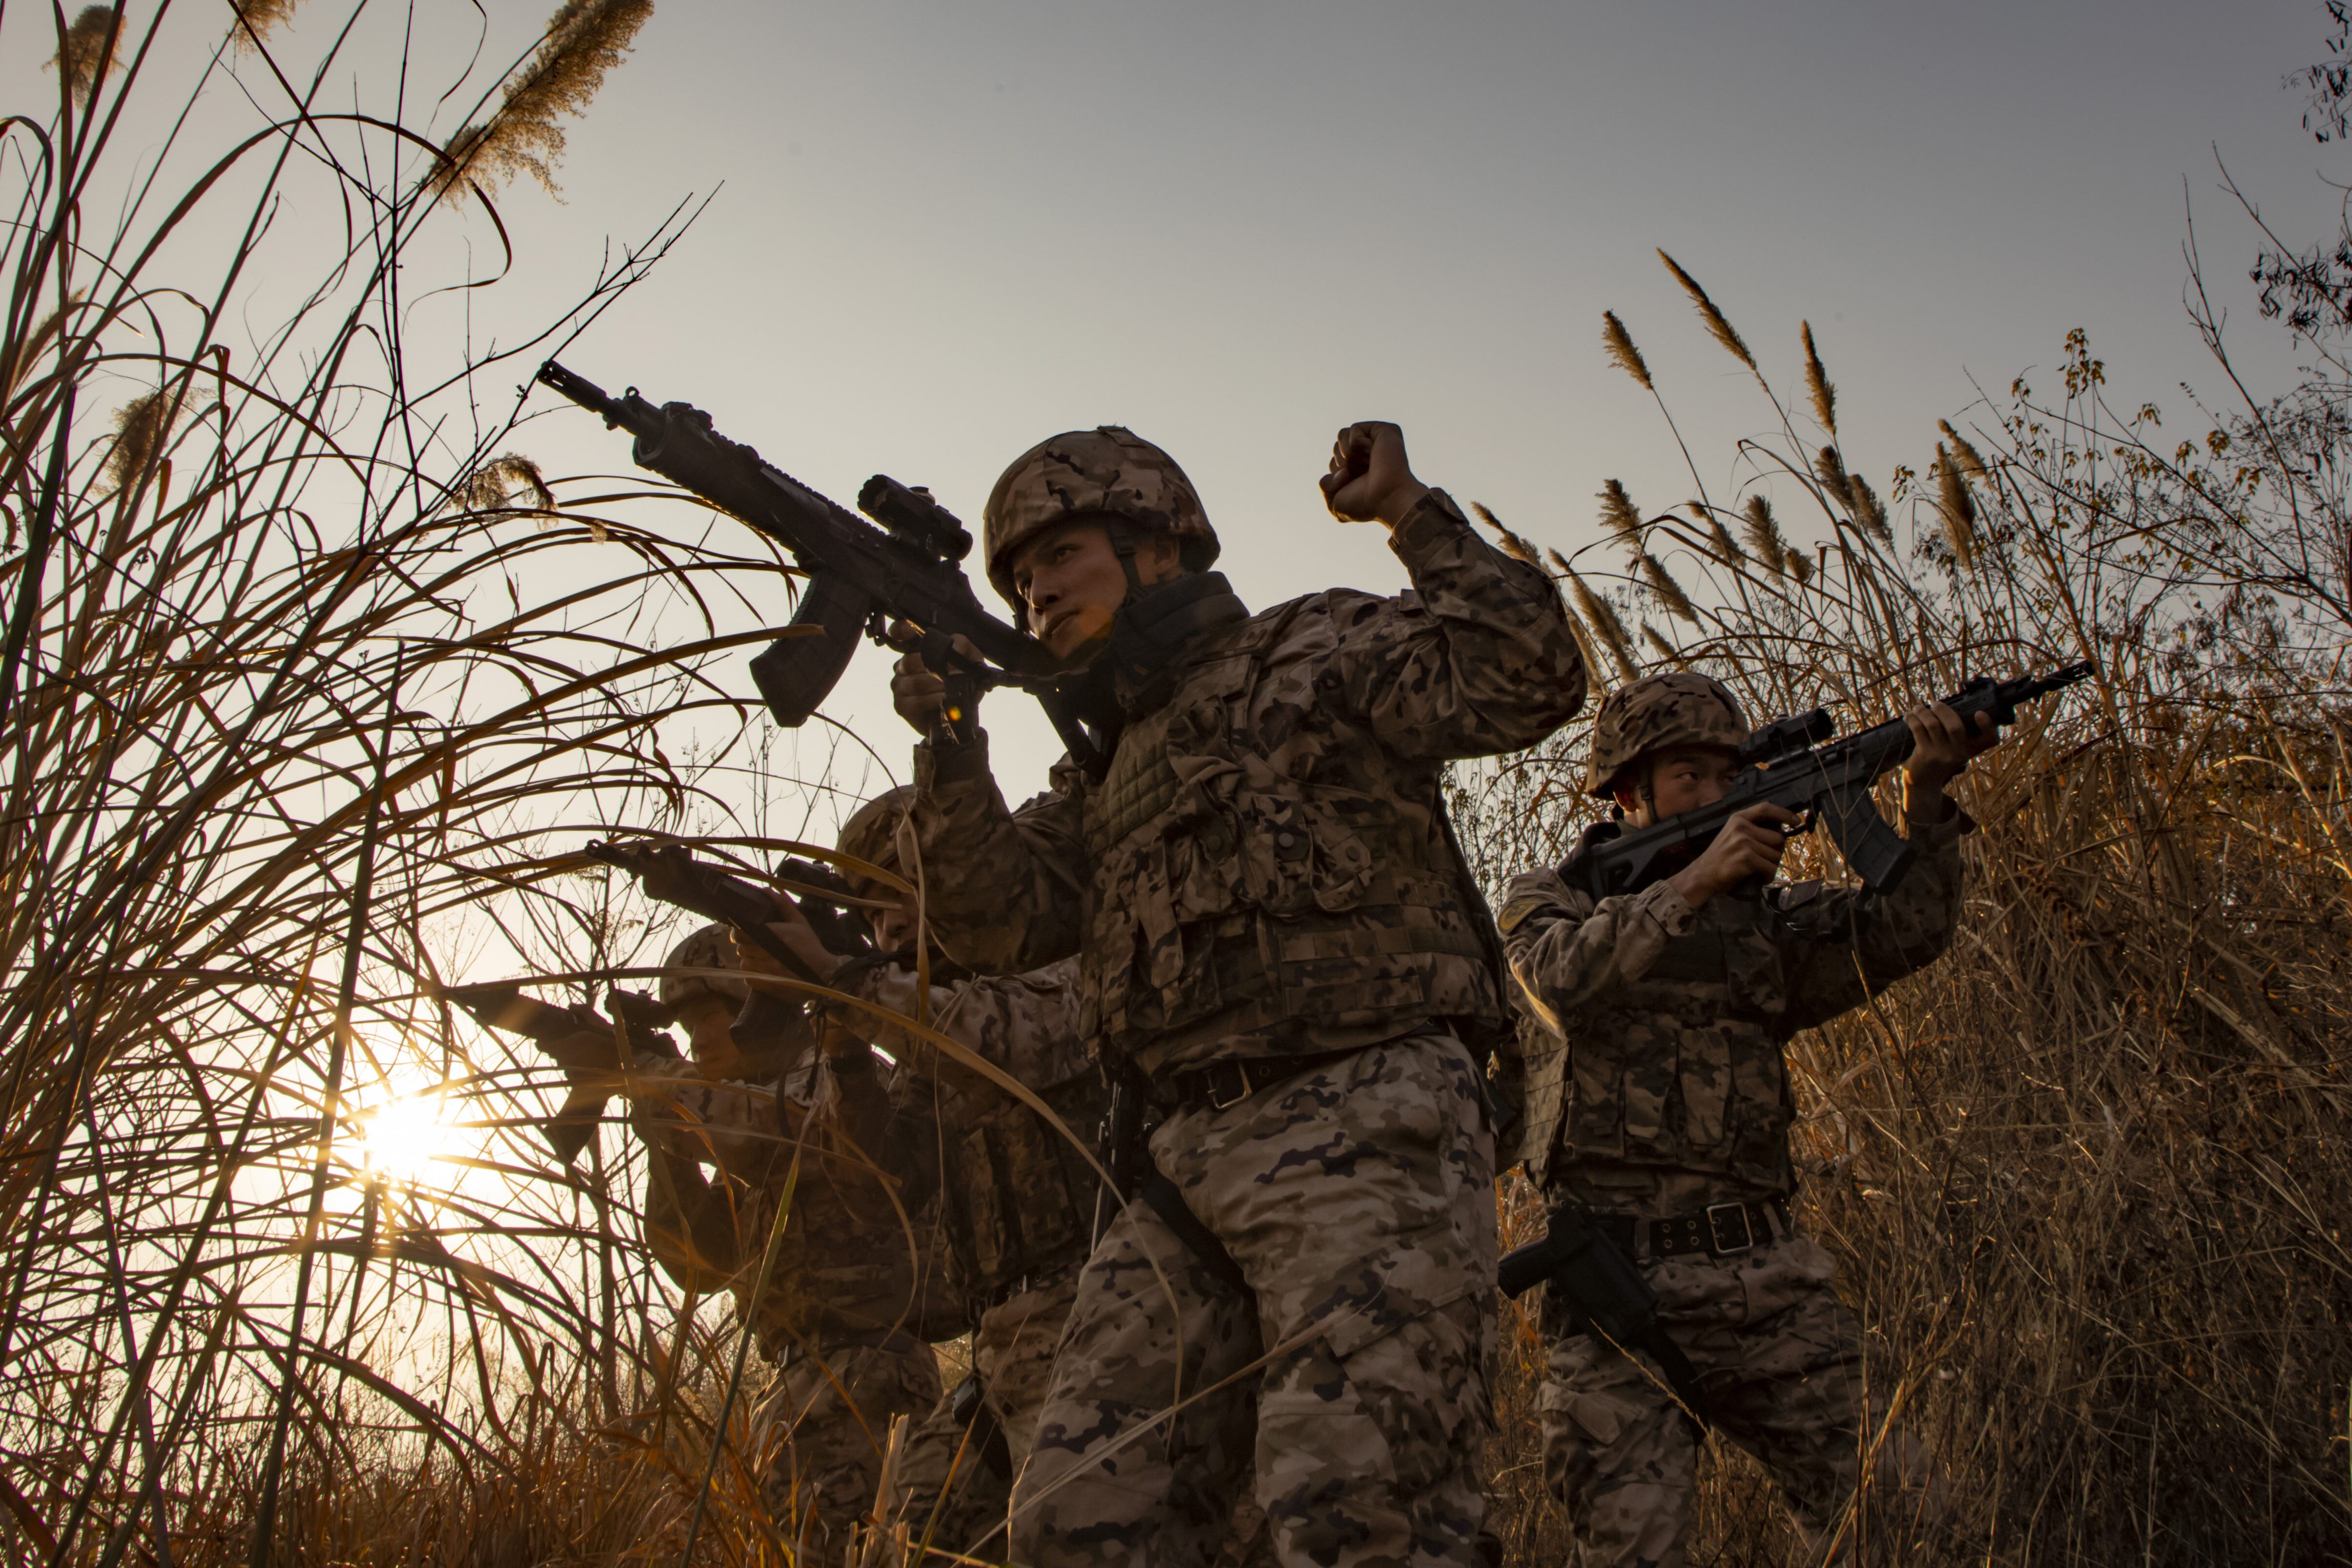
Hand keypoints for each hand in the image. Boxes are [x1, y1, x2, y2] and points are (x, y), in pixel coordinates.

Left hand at [731, 893, 841, 985]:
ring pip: (744, 964)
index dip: (739, 933)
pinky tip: (764, 973)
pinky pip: (748, 979)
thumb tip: (766, 889)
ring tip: (761, 961)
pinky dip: (753, 977)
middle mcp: (767, 952)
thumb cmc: (810, 946)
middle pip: (741, 949)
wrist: (823, 974)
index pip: (741, 933)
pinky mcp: (766, 985)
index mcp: (774, 934)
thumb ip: (782, 905)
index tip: (745, 933)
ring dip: (750, 962)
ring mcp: (766, 970)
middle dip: (747, 947)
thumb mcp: (799, 922)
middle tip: (757, 947)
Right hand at [887, 621, 981, 735]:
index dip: (900, 630)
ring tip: (951, 690)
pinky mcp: (901, 705)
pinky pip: (914, 701)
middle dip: (934, 669)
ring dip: (937, 687)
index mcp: (916, 650)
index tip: (910, 630)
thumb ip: (962, 646)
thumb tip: (953, 646)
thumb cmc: (964, 683)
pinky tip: (942, 702)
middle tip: (952, 676)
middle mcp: (903, 665)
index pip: (898, 633)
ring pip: (914, 682)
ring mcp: (900, 685)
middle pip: (910, 661)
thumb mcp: (971, 660)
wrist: (963, 715)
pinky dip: (932, 701)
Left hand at [1320, 421, 1430, 525]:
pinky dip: (1356, 442)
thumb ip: (1325, 486)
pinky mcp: (1383, 431)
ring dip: (1347, 453)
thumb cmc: (1366, 505)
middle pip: (1336, 447)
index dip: (1336, 476)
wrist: (1388, 498)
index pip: (1334, 463)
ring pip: (1342, 435)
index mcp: (1359, 471)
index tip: (1352, 486)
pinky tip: (1372, 453)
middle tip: (1360, 475)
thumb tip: (1340, 468)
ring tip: (1366, 463)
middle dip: (1341, 463)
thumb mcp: (1335, 504)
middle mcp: (1368, 456)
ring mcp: (1376, 443)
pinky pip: (1354, 428)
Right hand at [1668, 802, 1800, 907]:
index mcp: (1738, 818)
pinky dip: (1768, 876)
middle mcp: (1741, 827)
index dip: (1784, 813)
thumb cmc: (1720, 858)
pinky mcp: (1746, 857)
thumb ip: (1752, 829)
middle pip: (1778, 837)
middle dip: (1776, 852)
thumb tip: (1781, 831)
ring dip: (1771, 866)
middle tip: (1764, 860)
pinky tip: (1760, 878)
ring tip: (1759, 870)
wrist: (1703, 875)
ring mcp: (1743, 842)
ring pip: (1776, 855)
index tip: (1795, 821)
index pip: (1766, 808)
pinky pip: (1770, 868)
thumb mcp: (1733, 835)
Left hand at [1901, 701, 1998, 801]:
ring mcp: (1942, 755)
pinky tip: (1909, 716)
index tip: (1979, 713)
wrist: (1924, 780)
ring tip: (1918, 708)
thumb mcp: (1958, 749)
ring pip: (1933, 725)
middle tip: (1935, 704)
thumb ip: (1961, 732)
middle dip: (1943, 710)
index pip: (1989, 739)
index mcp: (1972, 749)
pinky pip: (1918, 729)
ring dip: (1923, 712)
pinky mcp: (1925, 755)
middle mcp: (1960, 754)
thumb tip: (1947, 705)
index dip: (1988, 725)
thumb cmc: (1942, 757)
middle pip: (1955, 727)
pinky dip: (1912, 719)